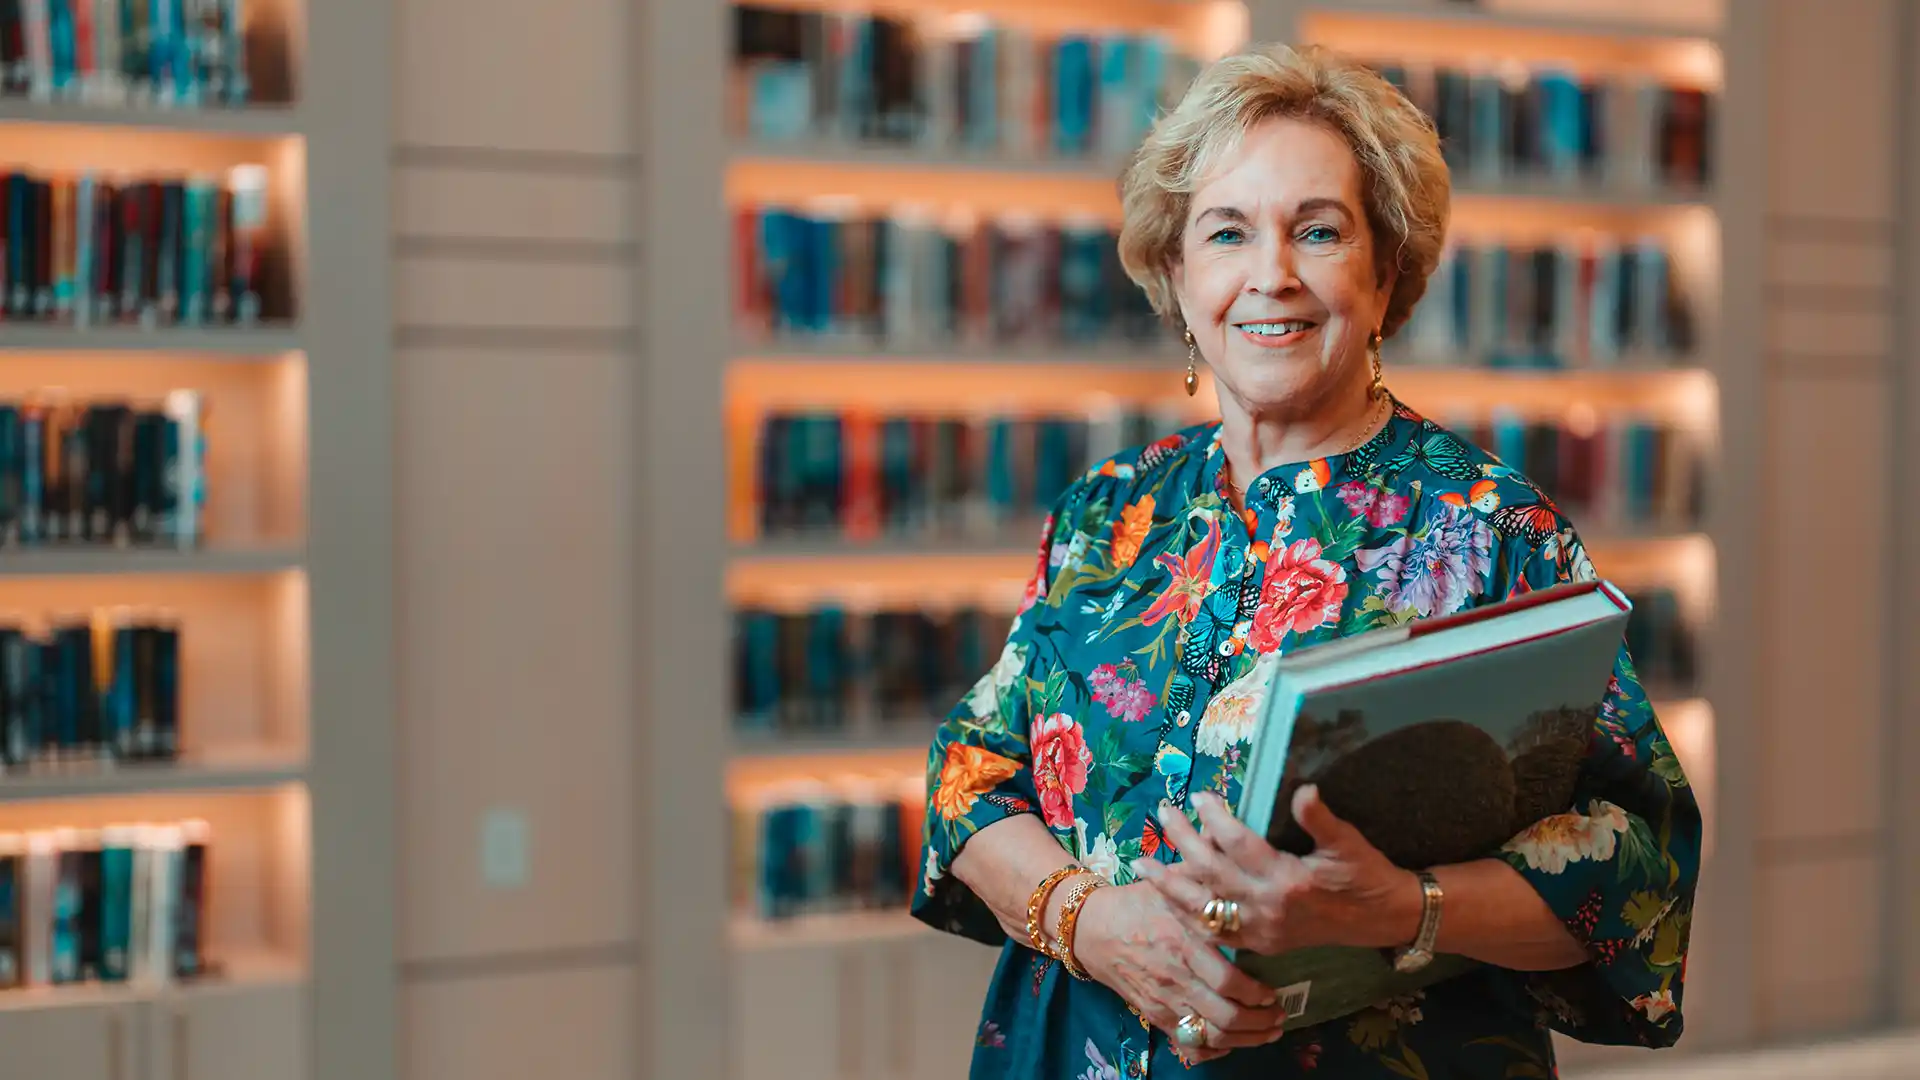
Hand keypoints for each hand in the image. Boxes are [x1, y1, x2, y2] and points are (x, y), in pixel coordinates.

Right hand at [1070, 881, 1289, 1062]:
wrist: (1091, 928)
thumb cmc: (1138, 902)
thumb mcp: (1171, 882)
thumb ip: (1205, 871)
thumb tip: (1229, 837)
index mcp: (1183, 943)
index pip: (1228, 982)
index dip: (1257, 994)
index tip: (1275, 991)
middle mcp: (1175, 977)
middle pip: (1225, 1016)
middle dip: (1260, 1022)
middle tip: (1279, 1016)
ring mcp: (1164, 1000)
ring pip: (1211, 1035)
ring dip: (1245, 1038)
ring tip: (1267, 1031)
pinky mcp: (1154, 1015)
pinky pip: (1189, 1045)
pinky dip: (1214, 1050)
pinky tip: (1232, 1041)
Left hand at [1135, 786, 1419, 956]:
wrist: (1383, 919)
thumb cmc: (1366, 875)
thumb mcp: (1349, 842)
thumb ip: (1321, 818)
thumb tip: (1305, 789)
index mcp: (1288, 881)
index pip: (1239, 845)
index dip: (1216, 819)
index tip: (1199, 797)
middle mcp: (1268, 909)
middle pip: (1212, 873)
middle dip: (1183, 842)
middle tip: (1163, 813)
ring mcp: (1262, 931)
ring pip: (1204, 909)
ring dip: (1171, 886)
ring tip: (1143, 864)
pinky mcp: (1261, 945)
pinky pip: (1215, 935)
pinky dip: (1189, 918)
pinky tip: (1170, 901)